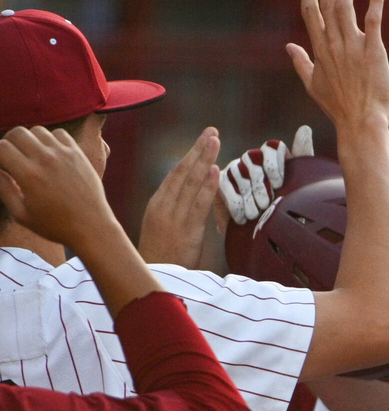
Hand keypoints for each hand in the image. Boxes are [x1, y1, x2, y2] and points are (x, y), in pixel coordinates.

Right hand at [0, 126, 118, 249]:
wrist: (92, 227)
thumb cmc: (55, 225)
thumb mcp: (21, 214)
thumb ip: (4, 189)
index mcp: (29, 175)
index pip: (2, 147)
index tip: (2, 165)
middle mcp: (46, 160)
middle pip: (17, 133)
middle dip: (9, 143)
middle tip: (12, 157)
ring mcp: (64, 155)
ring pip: (38, 130)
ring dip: (30, 139)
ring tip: (31, 155)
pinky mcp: (79, 155)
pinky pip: (60, 134)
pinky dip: (51, 139)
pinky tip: (51, 153)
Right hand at [138, 127, 220, 265]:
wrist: (151, 279)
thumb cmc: (159, 256)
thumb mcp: (162, 227)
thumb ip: (175, 210)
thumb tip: (192, 194)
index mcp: (157, 204)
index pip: (175, 173)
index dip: (190, 154)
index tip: (203, 139)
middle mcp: (164, 206)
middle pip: (183, 172)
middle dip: (198, 149)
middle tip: (212, 131)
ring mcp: (175, 218)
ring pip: (191, 183)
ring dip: (205, 160)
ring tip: (215, 141)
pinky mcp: (187, 232)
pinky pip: (199, 205)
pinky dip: (207, 187)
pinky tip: (215, 171)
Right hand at [217, 126, 313, 224]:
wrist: (269, 234)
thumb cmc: (288, 207)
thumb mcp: (300, 181)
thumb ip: (303, 154)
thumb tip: (304, 128)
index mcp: (273, 155)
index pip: (272, 148)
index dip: (273, 165)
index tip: (279, 184)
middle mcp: (253, 159)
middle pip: (253, 160)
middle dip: (259, 184)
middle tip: (266, 204)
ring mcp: (235, 169)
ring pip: (237, 172)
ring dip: (247, 194)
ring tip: (255, 213)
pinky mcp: (221, 182)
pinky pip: (223, 185)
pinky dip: (234, 201)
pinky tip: (242, 217)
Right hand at [286, 0, 388, 135]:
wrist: (360, 122)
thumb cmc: (338, 107)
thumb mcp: (313, 85)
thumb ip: (301, 63)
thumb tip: (289, 47)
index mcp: (320, 50)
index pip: (311, 14)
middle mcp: (334, 44)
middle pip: (327, 5)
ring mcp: (353, 47)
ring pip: (346, 8)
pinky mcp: (373, 52)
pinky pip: (374, 21)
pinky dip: (375, 2)